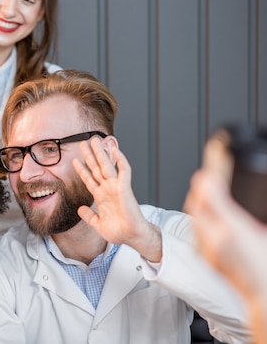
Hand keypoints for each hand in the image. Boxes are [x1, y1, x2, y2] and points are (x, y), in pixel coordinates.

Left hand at [73, 137, 161, 260]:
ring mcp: (116, 187)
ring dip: (101, 153)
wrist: (132, 237)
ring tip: (94, 140)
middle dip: (89, 156)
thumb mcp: (98, 224)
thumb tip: (79, 209)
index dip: (81, 169)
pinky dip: (120, 160)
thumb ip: (89, 216)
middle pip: (96, 168)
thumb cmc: (119, 232)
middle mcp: (107, 189)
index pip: (89, 179)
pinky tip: (115, 150)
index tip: (74, 160)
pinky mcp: (125, 188)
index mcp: (101, 197)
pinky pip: (124, 171)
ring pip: (107, 166)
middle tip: (82, 143)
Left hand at [184, 135, 266, 298]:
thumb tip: (236, 194)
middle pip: (198, 202)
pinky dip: (201, 216)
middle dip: (204, 184)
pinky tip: (210, 212)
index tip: (213, 157)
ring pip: (195, 215)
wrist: (266, 297)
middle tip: (212, 168)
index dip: (210, 173)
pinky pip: (197, 230)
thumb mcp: (264, 233)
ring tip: (210, 186)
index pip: (212, 193)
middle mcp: (215, 240)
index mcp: (233, 230)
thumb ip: (255, 210)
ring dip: (201, 199)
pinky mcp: (206, 257)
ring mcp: (207, 249)